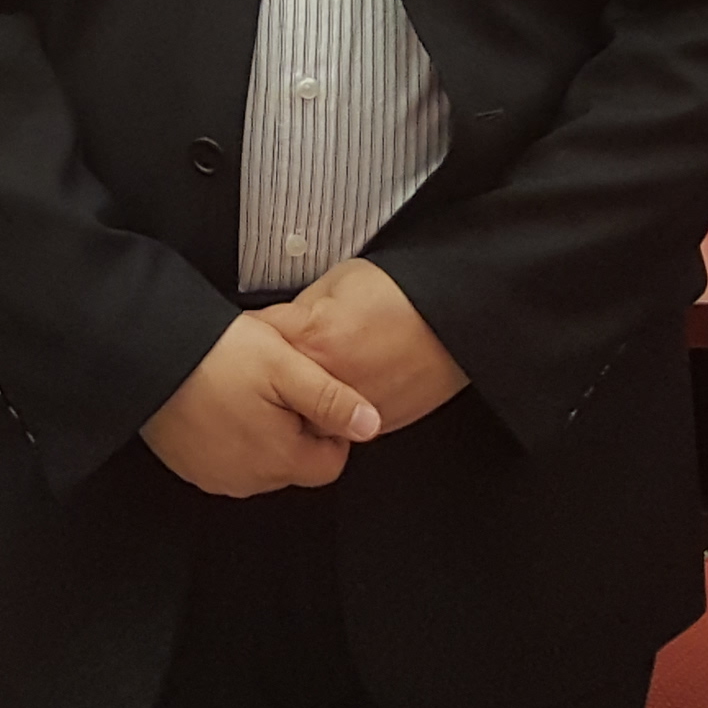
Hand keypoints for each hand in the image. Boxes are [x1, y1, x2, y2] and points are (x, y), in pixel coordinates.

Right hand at [139, 311, 379, 497]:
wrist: (148, 354)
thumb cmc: (216, 355)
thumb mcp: (285, 364)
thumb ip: (332, 399)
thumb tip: (370, 425)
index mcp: (280, 457)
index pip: (330, 463)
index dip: (329, 427)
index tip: (311, 395)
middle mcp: (249, 478)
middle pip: (294, 463)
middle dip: (293, 429)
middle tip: (274, 384)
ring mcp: (216, 476)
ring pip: (260, 462)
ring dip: (261, 433)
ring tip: (244, 388)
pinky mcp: (190, 466)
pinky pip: (226, 459)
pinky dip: (229, 436)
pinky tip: (219, 401)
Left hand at [259, 258, 469, 437]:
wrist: (455, 320)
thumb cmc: (404, 295)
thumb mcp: (338, 282)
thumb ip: (302, 309)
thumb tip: (283, 324)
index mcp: (314, 341)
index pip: (260, 341)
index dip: (254, 334)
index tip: (252, 333)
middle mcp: (329, 382)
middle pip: (276, 387)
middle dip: (272, 374)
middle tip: (275, 360)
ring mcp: (352, 409)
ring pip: (305, 414)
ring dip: (300, 399)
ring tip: (313, 376)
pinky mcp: (376, 425)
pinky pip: (339, 424)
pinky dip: (333, 411)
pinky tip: (342, 388)